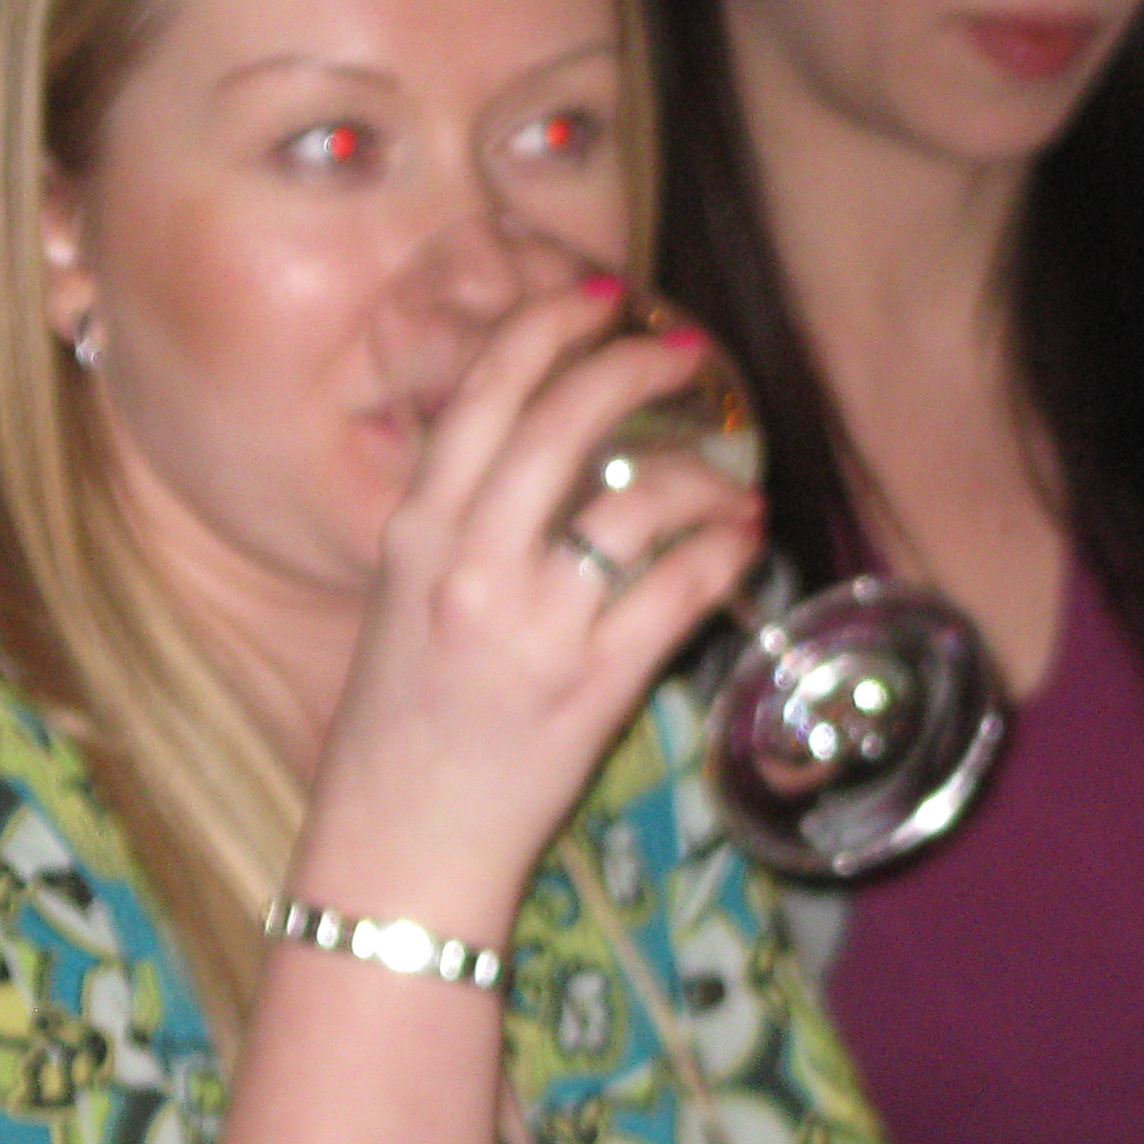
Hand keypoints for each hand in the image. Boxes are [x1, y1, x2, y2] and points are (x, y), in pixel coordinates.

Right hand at [297, 278, 763, 932]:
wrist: (398, 849)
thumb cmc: (402, 725)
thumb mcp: (402, 598)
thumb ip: (457, 519)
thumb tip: (532, 437)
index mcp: (414, 533)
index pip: (482, 394)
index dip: (545, 327)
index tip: (597, 294)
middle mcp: (466, 566)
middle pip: (562, 424)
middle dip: (632, 367)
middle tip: (683, 351)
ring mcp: (532, 627)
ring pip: (638, 505)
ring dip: (702, 478)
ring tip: (731, 482)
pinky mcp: (591, 688)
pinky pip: (681, 592)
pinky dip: (725, 553)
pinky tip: (744, 540)